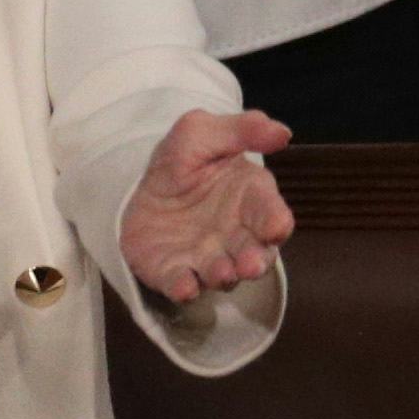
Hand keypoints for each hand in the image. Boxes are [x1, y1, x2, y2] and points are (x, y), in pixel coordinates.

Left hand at [119, 104, 295, 307]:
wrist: (136, 185)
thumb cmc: (183, 159)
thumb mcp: (203, 132)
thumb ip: (243, 130)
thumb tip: (283, 133)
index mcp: (250, 198)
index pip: (271, 213)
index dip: (276, 222)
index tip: (276, 227)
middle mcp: (235, 234)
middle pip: (254, 253)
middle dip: (255, 260)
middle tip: (252, 265)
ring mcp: (205, 256)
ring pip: (222, 274)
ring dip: (224, 276)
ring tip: (221, 272)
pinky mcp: (174, 272)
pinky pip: (181, 284)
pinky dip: (185, 289)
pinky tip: (185, 287)